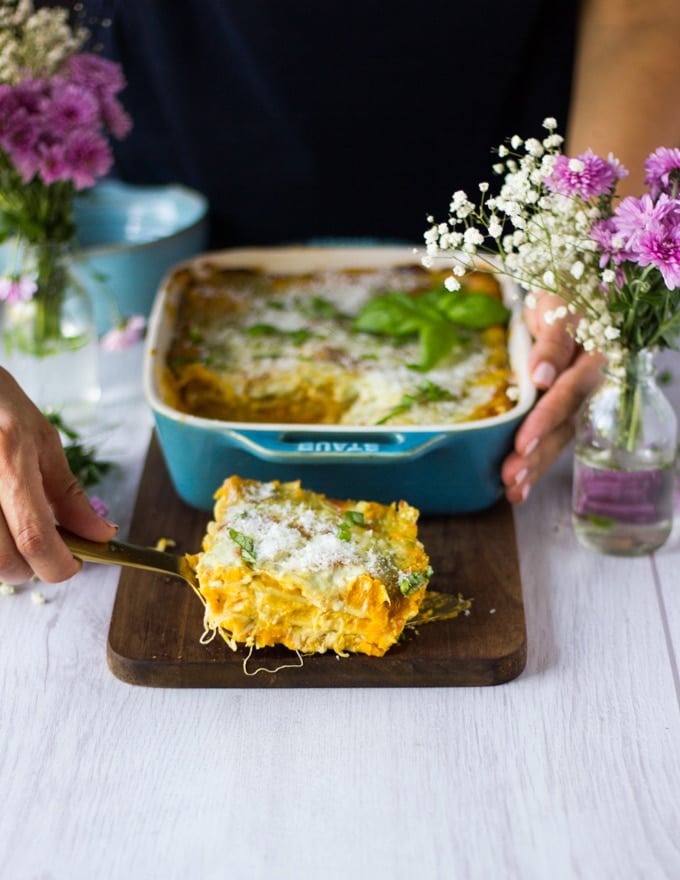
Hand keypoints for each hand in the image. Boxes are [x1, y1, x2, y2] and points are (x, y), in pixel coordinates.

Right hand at [0, 368, 117, 583]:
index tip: (75, 564)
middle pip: (4, 561)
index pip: (35, 536)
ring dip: (7, 561)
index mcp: (9, 461)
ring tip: (19, 534)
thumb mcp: (42, 440)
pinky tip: (2, 525)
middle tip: (46, 550)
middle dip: (31, 568)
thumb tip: (100, 534)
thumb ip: (69, 494)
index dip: (59, 564)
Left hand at [501, 294, 603, 503]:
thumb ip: (552, 340)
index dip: (546, 416)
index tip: (523, 440)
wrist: (565, 296)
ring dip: (535, 466)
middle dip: (537, 452)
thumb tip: (540, 376)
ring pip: (559, 437)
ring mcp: (577, 399)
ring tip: (511, 490)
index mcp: (592, 355)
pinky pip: (552, 440)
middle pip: (565, 423)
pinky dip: (534, 465)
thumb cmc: (559, 296)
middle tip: (510, 475)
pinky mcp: (564, 411)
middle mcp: (589, 383)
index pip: (570, 390)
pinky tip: (516, 489)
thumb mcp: (555, 306)